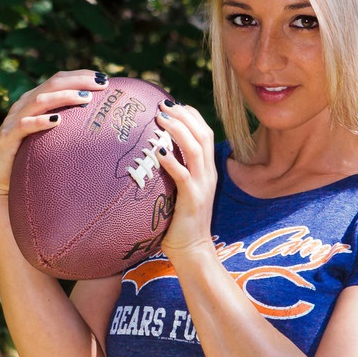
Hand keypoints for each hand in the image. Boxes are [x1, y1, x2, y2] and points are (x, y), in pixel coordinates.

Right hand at [0, 69, 109, 208]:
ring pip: (40, 100)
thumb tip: (99, 128)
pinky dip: (41, 121)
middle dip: (77, 81)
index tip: (104, 79)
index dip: (80, 76)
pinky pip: (24, 125)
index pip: (59, 80)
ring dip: (64, 97)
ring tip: (85, 98)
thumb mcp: (49, 137)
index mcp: (35, 101)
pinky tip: (57, 120)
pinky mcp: (8, 136)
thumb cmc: (28, 155)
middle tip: (101, 84)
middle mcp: (25, 105)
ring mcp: (16, 119)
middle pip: (52, 84)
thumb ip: (66, 127)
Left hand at [152, 101, 217, 259]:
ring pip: (196, 148)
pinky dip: (172, 160)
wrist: (193, 251)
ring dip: (178, 130)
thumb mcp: (178, 193)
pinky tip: (158, 151)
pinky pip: (184, 175)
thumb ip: (172, 174)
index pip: (205, 133)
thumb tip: (150, 157)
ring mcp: (202, 186)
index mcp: (206, 171)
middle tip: (162, 105)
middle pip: (202, 134)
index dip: (190, 115)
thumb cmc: (179, 224)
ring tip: (160, 119)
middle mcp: (208, 175)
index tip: (172, 105)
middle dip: (183, 115)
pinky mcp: (193, 200)